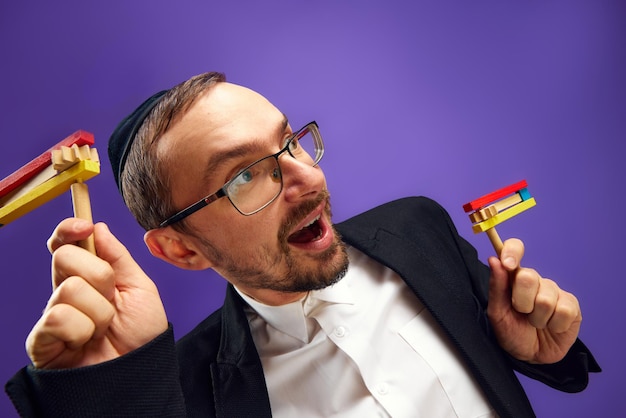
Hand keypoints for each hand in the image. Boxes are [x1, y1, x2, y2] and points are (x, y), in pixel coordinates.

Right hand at [26, 218, 167, 368]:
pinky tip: (86, 341)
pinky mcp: (42, 339)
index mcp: (89, 277)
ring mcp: (54, 314)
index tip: (82, 225)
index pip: (66, 245)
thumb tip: (98, 226)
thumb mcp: (140, 288)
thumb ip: (118, 257)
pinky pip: (58, 317)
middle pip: (65, 257)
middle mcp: (67, 292)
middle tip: (111, 300)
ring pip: (69, 288)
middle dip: (99, 276)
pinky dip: (83, 329)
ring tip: (104, 329)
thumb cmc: (142, 335)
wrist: (139, 373)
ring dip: (98, 311)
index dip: (68, 230)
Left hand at [487, 239, 581, 363]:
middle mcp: (535, 280)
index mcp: (513, 277)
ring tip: (535, 323)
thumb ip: (496, 287)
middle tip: (521, 313)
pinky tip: (551, 327)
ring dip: (537, 318)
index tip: (508, 264)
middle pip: (528, 276)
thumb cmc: (511, 332)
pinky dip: (554, 325)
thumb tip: (494, 260)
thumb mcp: (497, 313)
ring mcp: (554, 291)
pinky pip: (563, 311)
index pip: (515, 248)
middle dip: (521, 302)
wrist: (530, 356)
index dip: (512, 251)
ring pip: (545, 299)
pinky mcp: (571, 305)